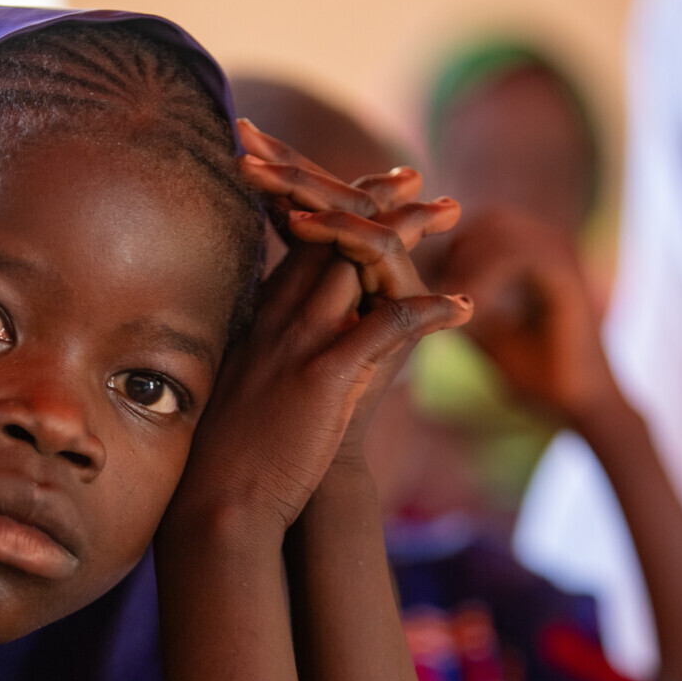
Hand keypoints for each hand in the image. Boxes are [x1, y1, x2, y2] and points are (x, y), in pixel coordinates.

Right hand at [167, 123, 469, 533]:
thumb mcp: (255, 386)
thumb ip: (277, 353)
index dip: (340, 208)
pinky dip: (427, 311)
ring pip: (357, 264)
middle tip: (419, 180)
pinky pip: (384, 326)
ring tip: (448, 212)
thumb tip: (303, 344)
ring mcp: (300, 342)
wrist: (218, 500)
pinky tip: (463, 305)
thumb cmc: (235, 452)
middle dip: (378, 201)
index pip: (305, 243)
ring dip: (408, 234)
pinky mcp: (323, 376)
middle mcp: (278, 317)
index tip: (374, 187)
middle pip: (332, 237)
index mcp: (263, 317)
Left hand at [434, 207, 620, 429]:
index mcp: (537, 255)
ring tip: (448, 302)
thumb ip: (460, 302)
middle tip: (435, 291)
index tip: (429, 284)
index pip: (485, 224)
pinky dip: (487, 278)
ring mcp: (563, 256)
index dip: (452, 247)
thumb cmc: (535, 373)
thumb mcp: (485, 331)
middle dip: (455, 252)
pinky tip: (470, 309)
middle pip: (489, 220)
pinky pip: (518, 256)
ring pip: (499, 231)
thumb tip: (419, 285)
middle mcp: (552, 246)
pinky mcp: (568, 275)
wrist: (577, 404)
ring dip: (466, 265)